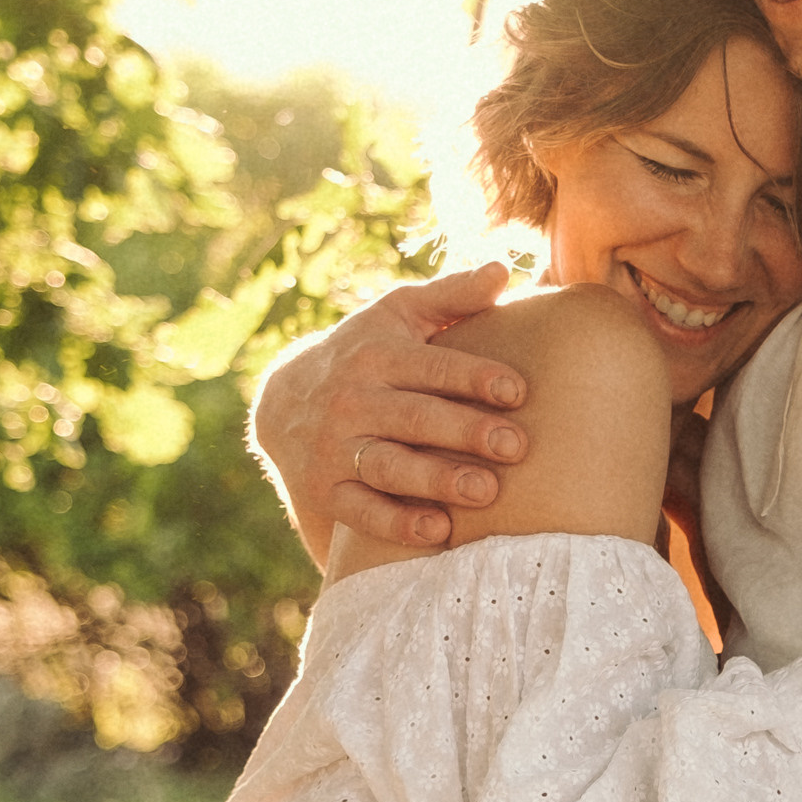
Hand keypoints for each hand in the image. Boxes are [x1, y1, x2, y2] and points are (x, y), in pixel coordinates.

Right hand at [249, 261, 529, 563]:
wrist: (283, 402)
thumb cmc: (365, 353)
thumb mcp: (398, 315)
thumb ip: (452, 296)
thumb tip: (504, 269)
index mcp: (378, 356)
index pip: (432, 366)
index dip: (475, 377)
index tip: (517, 391)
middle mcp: (353, 401)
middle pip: (415, 418)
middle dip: (466, 432)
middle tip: (516, 447)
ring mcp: (335, 448)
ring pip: (390, 465)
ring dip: (437, 480)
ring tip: (486, 492)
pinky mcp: (325, 491)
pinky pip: (361, 511)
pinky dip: (396, 523)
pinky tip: (437, 532)